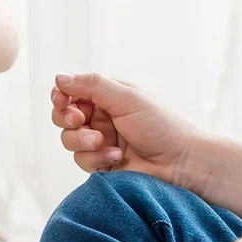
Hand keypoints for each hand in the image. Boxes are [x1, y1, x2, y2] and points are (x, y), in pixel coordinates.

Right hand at [49, 71, 202, 185]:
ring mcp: (101, 142)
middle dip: (67, 118)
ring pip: (69, 140)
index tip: (62, 100)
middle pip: (64, 116)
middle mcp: (103, 118)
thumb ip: (91, 85)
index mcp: (109, 97)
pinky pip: (82, 160)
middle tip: (78, 120)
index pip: (72, 92)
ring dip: (81, 140)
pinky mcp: (102, 164)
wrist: (182, 163)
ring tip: (102, 142)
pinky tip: (116, 157)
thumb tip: (59, 78)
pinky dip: (95, 158)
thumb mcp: (127, 97)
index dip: (62, 96)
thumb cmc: (162, 126)